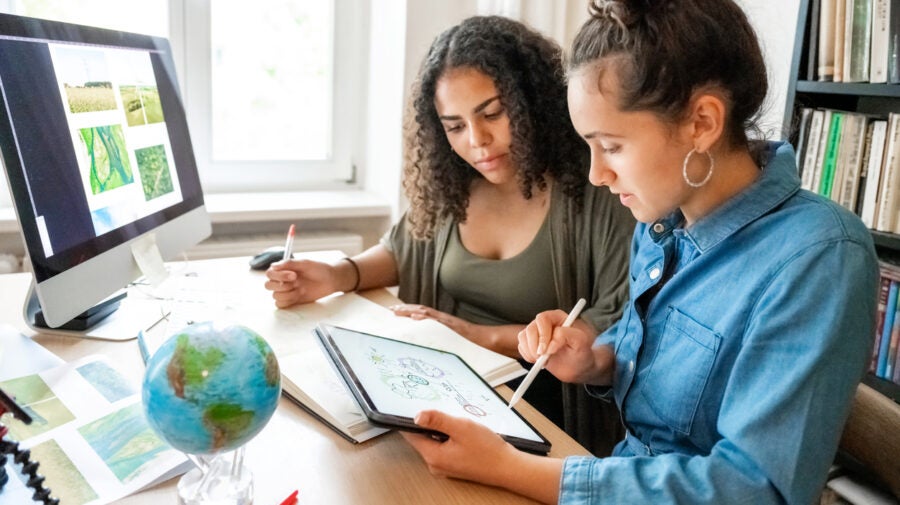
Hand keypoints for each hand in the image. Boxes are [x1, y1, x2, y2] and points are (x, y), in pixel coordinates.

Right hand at [263, 259, 339, 307]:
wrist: (330, 280)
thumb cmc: (319, 269)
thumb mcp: (305, 263)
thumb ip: (289, 263)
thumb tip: (273, 266)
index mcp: (283, 269)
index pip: (270, 273)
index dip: (279, 275)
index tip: (294, 275)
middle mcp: (282, 280)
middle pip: (268, 285)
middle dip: (282, 285)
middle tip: (296, 282)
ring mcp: (286, 291)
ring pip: (275, 296)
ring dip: (288, 294)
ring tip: (300, 289)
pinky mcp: (291, 301)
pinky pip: (280, 304)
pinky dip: (288, 301)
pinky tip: (298, 296)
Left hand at [389, 304, 472, 335]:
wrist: (484, 339)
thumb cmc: (469, 341)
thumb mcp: (451, 337)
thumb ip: (439, 335)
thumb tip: (426, 338)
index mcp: (441, 320)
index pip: (422, 312)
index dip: (408, 310)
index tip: (395, 310)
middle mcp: (442, 318)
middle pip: (421, 309)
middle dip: (405, 309)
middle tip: (391, 309)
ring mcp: (446, 321)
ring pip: (426, 313)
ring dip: (411, 311)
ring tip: (397, 311)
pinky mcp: (451, 326)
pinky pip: (436, 321)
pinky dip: (425, 318)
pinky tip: (415, 317)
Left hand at [400, 410, 518, 483]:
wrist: (507, 467)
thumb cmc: (487, 450)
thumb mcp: (461, 428)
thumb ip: (437, 421)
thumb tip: (417, 416)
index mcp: (433, 456)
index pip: (411, 435)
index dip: (411, 419)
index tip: (417, 406)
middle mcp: (435, 465)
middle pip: (423, 438)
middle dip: (431, 423)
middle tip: (446, 413)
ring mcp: (444, 467)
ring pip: (435, 441)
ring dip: (443, 430)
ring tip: (458, 423)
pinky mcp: (453, 465)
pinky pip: (444, 447)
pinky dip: (450, 437)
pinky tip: (463, 433)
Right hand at [517, 309, 601, 383]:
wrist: (577, 367)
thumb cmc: (581, 353)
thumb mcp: (581, 342)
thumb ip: (567, 336)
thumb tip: (551, 343)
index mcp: (558, 317)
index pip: (543, 319)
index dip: (543, 335)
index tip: (547, 350)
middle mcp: (545, 323)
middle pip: (530, 328)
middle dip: (534, 345)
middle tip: (542, 358)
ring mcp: (537, 333)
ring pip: (523, 336)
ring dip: (530, 351)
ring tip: (543, 360)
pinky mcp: (530, 343)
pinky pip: (521, 346)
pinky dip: (527, 356)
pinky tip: (539, 361)